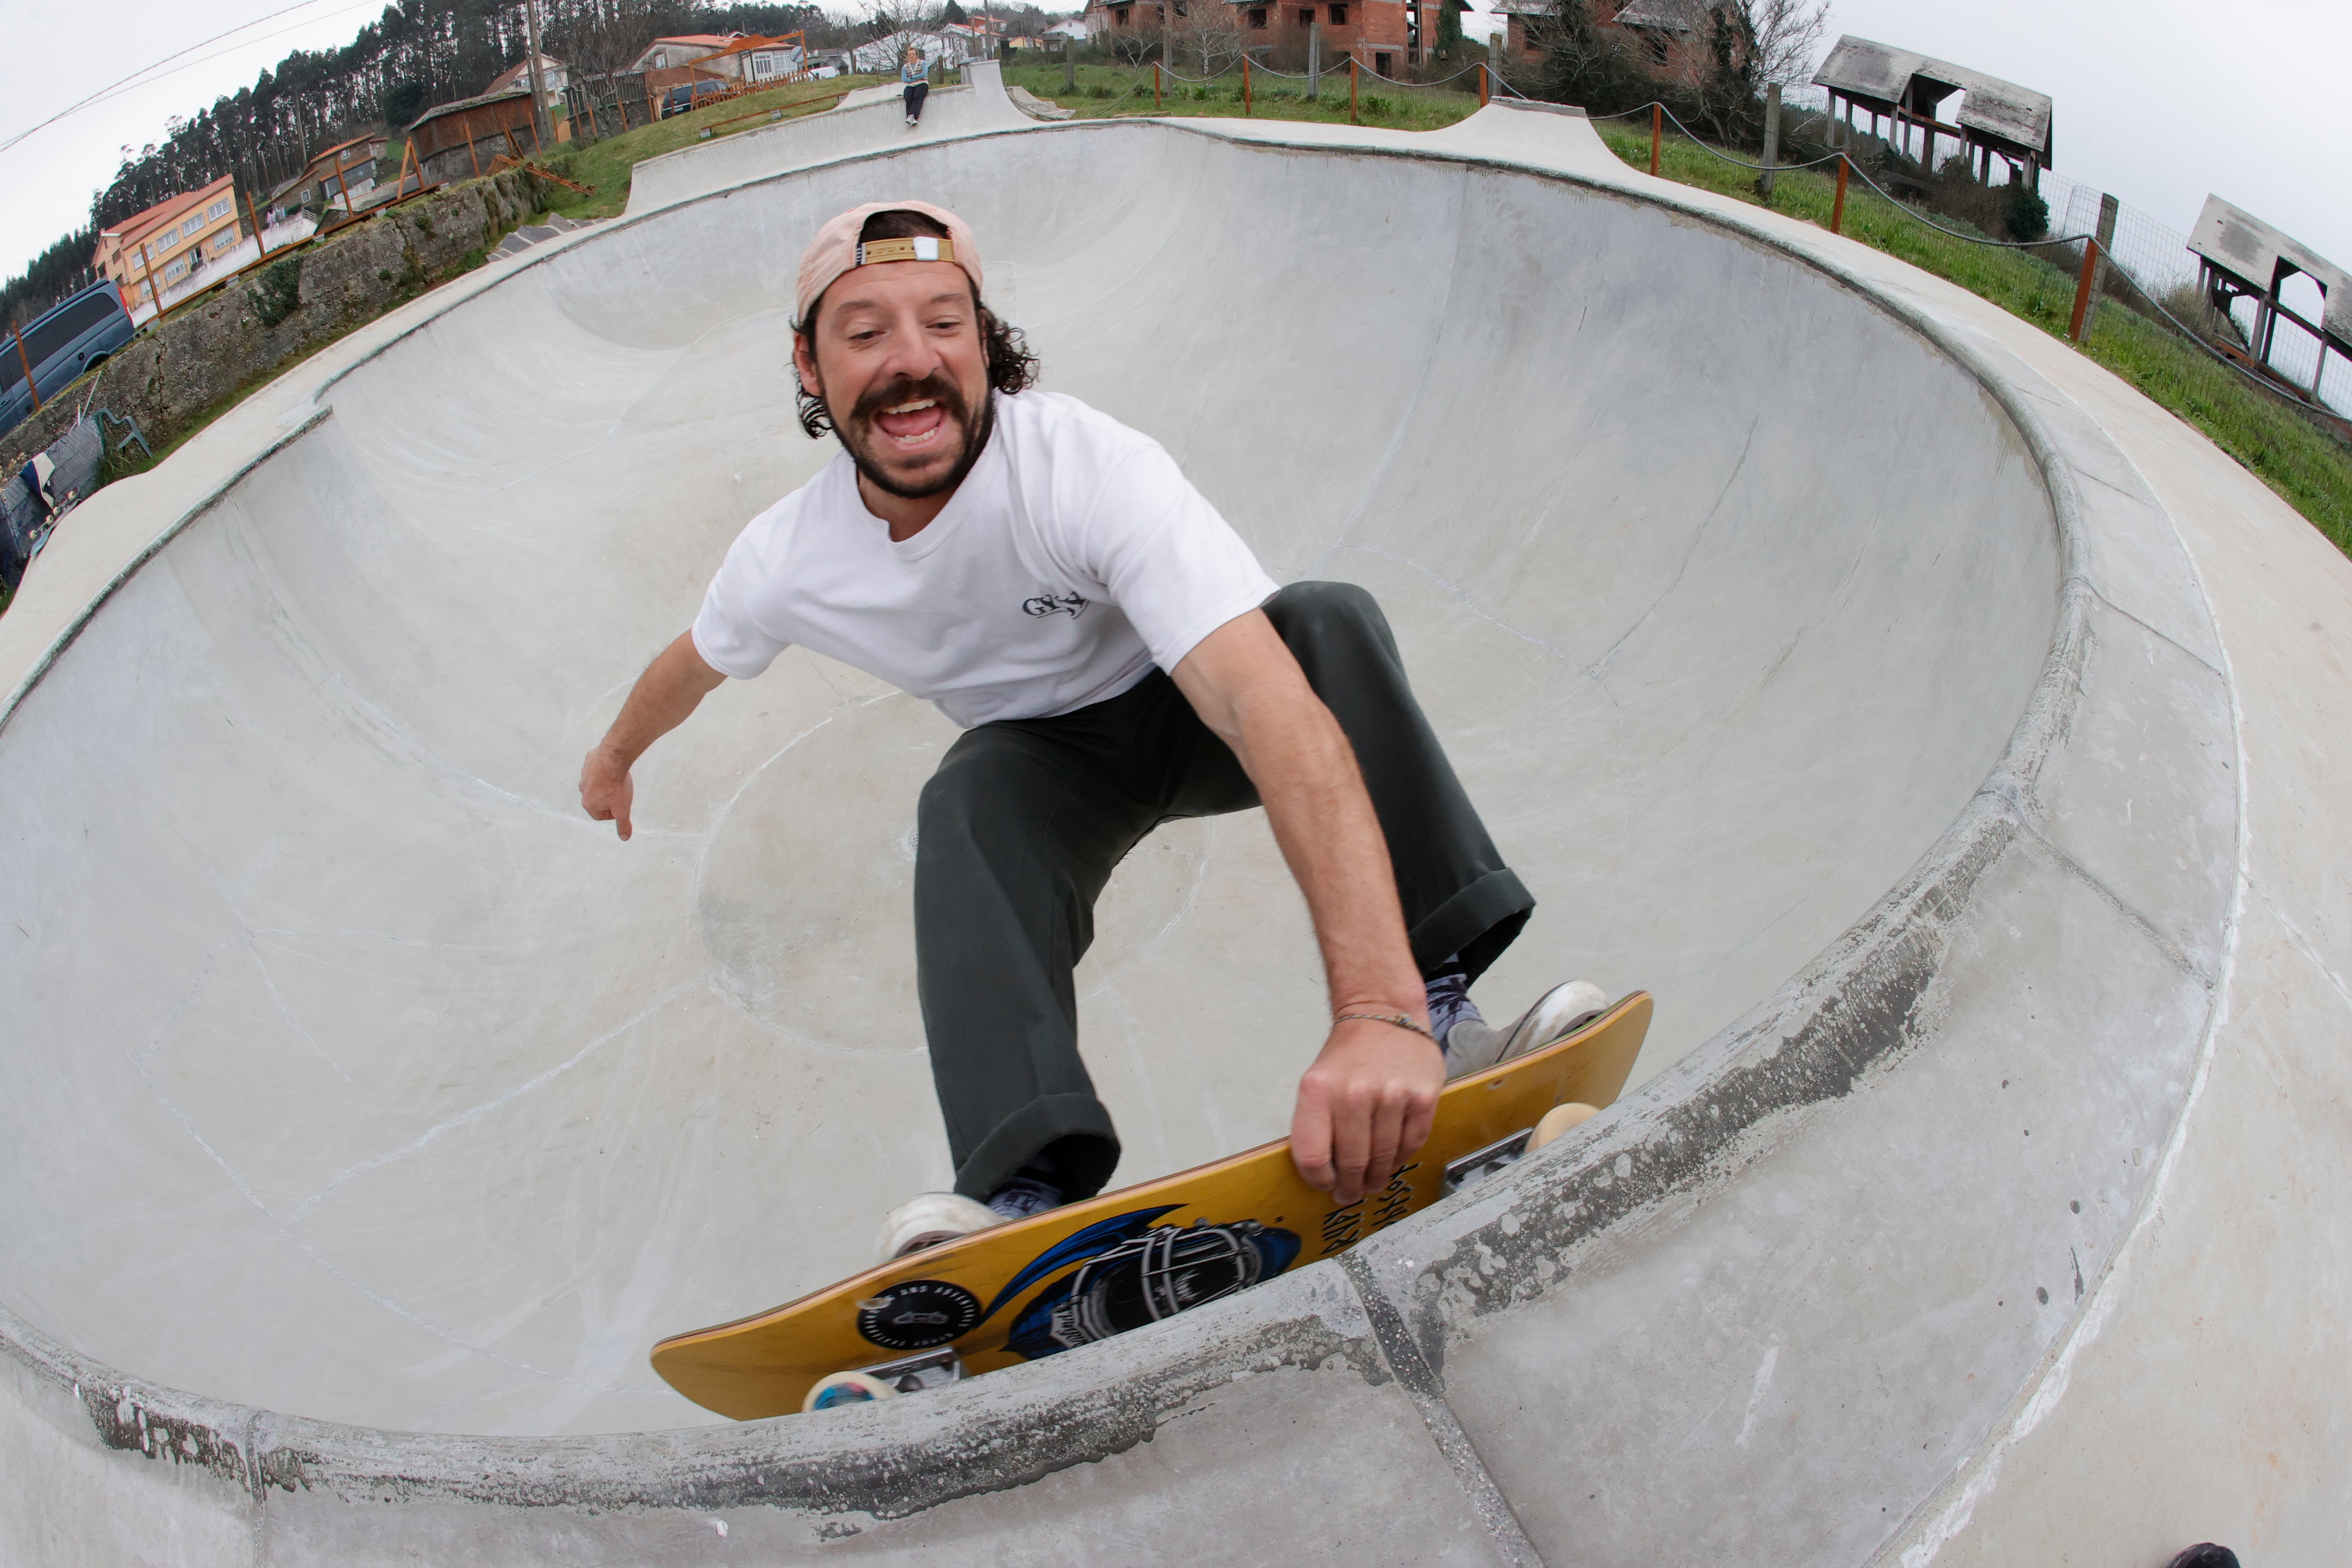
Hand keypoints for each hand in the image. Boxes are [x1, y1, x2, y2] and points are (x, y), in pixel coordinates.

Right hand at [579, 746, 635, 839]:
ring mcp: (584, 775)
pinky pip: (595, 769)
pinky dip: (603, 770)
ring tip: (617, 780)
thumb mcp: (623, 809)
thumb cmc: (616, 785)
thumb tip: (624, 837)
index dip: (612, 813)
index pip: (600, 815)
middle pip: (597, 799)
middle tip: (620, 793)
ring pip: (596, 783)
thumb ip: (623, 823)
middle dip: (608, 798)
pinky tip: (612, 768)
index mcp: (589, 804)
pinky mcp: (588, 762)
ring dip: (606, 784)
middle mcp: (583, 790)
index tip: (620, 806)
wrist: (613, 760)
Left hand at [1290, 1014, 1443, 1203]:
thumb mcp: (1316, 1082)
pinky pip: (1410, 1144)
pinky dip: (1400, 1158)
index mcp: (1317, 1091)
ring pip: (1383, 1158)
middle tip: (1351, 1193)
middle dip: (1350, 1186)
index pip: (1313, 1157)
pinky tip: (1391, 1160)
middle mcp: (1353, 1093)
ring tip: (1372, 1182)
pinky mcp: (1422, 1097)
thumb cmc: (1348, 1056)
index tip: (1325, 1185)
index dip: (1319, 1181)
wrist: (1384, 1014)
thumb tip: (1323, 1174)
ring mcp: (1391, 1095)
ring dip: (1376, 1178)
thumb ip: (1316, 1125)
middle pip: (1351, 1163)